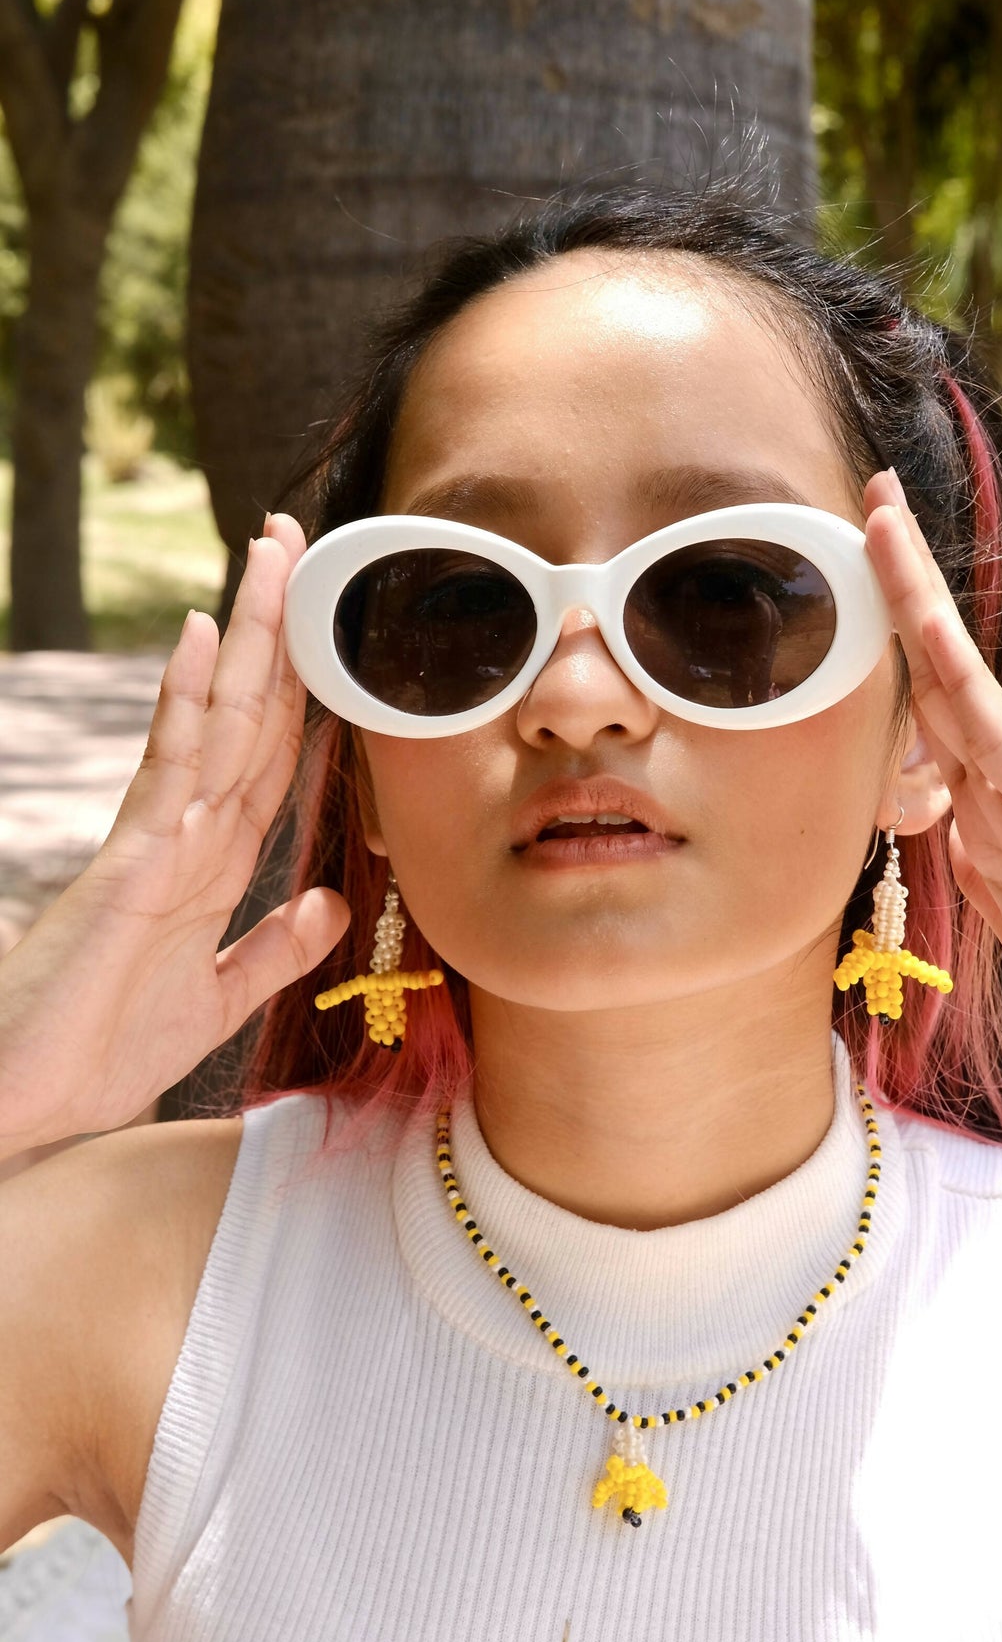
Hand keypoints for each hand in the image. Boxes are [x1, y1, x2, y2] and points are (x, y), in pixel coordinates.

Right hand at [0, 516, 348, 1158]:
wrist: (23, 1105)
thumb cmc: (99, 1054)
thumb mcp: (216, 1002)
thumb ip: (273, 950)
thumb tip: (332, 903)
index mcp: (211, 863)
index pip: (270, 755)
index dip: (305, 686)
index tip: (331, 617)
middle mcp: (185, 835)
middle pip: (248, 714)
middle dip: (277, 628)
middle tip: (296, 536)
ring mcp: (155, 840)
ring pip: (216, 719)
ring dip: (247, 635)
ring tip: (267, 553)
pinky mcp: (129, 865)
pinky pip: (168, 768)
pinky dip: (188, 700)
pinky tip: (205, 638)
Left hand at [862, 468, 1001, 1114]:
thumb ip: (986, 883)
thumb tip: (953, 841)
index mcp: (992, 825)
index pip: (926, 724)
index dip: (885, 657)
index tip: (850, 596)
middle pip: (933, 678)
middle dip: (895, 590)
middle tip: (866, 498)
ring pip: (953, 685)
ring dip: (912, 601)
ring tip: (878, 515)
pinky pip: (990, 735)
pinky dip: (952, 670)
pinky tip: (921, 613)